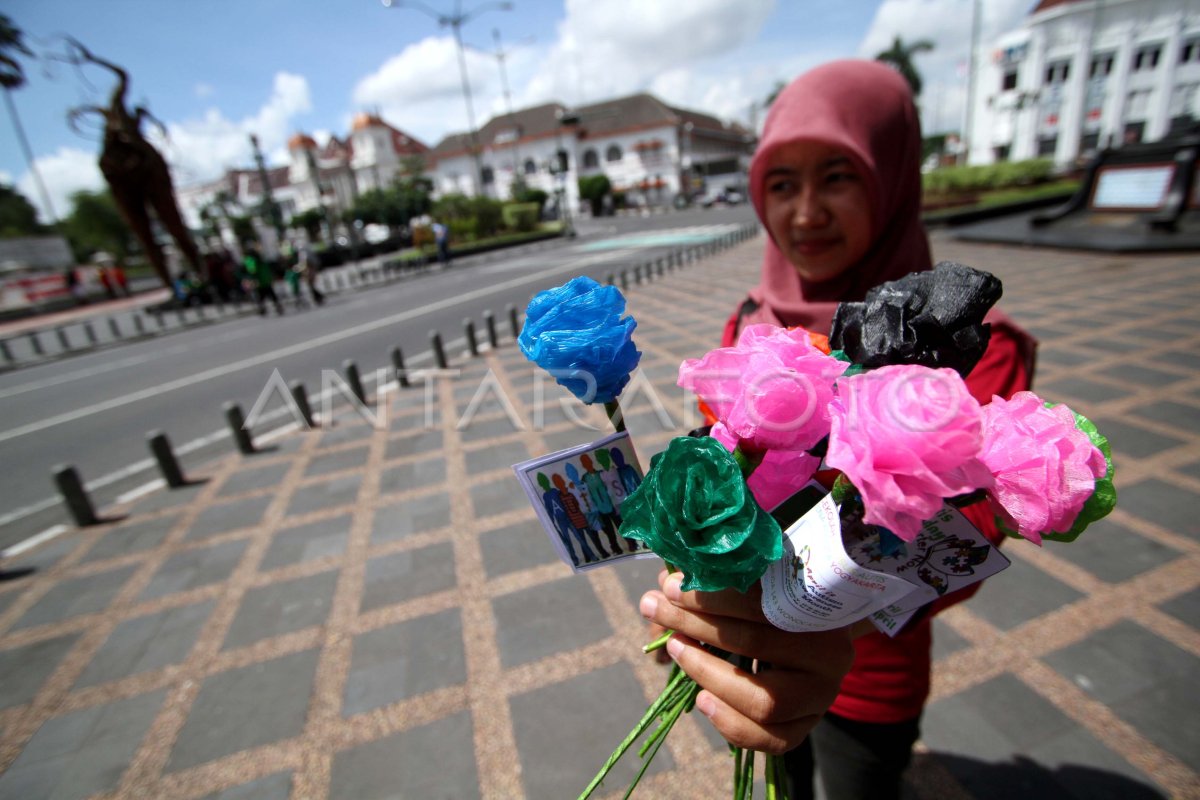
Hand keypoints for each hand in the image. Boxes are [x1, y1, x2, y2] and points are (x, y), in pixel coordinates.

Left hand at [639, 569, 856, 753]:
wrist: (814, 643)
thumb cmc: (777, 604)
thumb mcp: (759, 586)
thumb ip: (723, 581)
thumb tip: (667, 584)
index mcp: (821, 611)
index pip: (760, 600)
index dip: (711, 594)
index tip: (670, 585)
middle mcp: (829, 656)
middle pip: (756, 643)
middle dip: (696, 624)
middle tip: (655, 607)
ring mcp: (821, 698)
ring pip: (764, 702)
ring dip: (709, 674)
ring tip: (676, 649)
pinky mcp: (805, 728)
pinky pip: (770, 739)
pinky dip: (730, 723)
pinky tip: (701, 699)